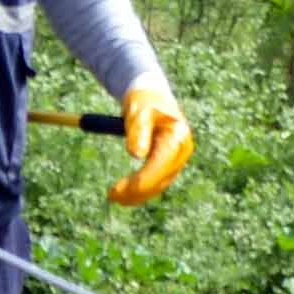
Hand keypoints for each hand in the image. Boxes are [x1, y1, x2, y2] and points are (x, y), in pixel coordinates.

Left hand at [111, 76, 193, 206]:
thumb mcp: (137, 112)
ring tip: (113, 197)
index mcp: (177, 136)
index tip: (117, 190)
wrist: (151, 97)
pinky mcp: (170, 164)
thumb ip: (137, 131)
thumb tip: (136, 154)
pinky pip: (156, 182)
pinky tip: (123, 196)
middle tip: (111, 196)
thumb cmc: (142, 102)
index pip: (159, 166)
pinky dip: (141, 191)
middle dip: (136, 191)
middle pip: (161, 179)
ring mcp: (178, 158)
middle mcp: (182, 150)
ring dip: (137, 195)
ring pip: (159, 185)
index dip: (139, 182)